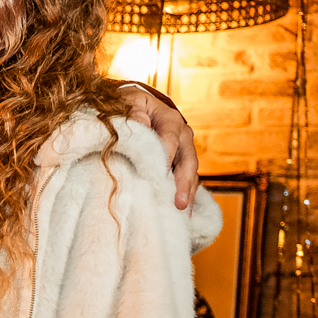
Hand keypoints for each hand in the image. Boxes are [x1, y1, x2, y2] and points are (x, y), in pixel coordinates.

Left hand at [119, 84, 199, 210]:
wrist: (132, 106)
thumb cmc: (127, 105)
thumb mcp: (127, 103)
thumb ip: (133, 114)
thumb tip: (141, 126)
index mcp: (170, 119)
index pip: (170, 139)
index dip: (166, 157)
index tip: (159, 175)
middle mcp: (183, 134)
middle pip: (187, 160)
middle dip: (183, 182)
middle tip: (179, 203)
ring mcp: (184, 150)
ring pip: (191, 173)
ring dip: (187, 193)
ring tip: (182, 213)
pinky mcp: (180, 162)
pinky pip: (186, 179)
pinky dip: (186, 195)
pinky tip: (184, 214)